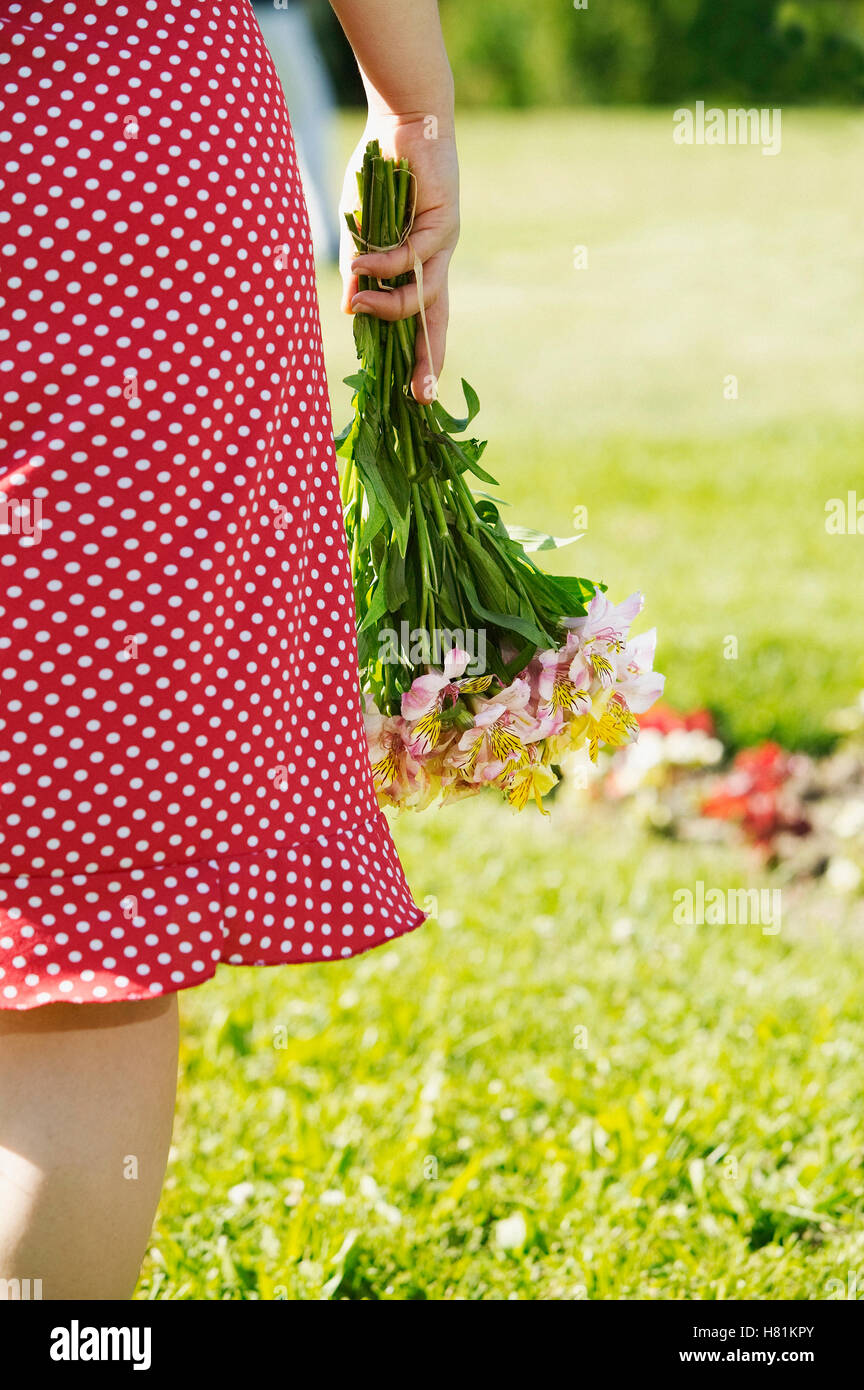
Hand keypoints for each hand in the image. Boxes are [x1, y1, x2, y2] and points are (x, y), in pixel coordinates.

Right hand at [339, 113, 458, 402]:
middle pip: (436, 322)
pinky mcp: (443, 224)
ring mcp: (442, 246)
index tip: (414, 394)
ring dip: (389, 308)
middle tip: (421, 398)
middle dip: (427, 361)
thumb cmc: (379, 172)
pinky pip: (411, 260)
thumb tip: (349, 311)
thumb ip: (358, 270)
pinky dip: (384, 268)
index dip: (420, 357)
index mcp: (418, 267)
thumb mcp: (360, 231)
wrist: (402, 119)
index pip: (423, 322)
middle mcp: (435, 263)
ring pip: (422, 295)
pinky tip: (363, 268)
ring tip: (359, 306)